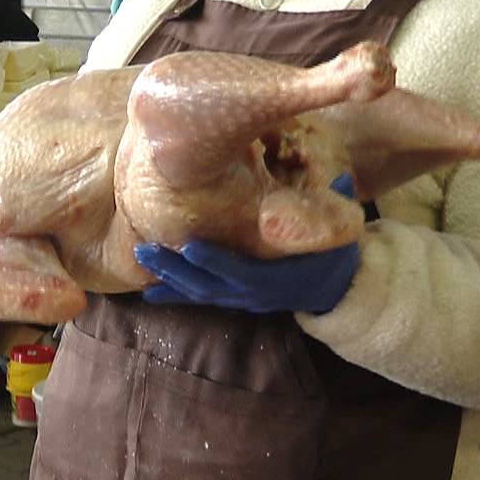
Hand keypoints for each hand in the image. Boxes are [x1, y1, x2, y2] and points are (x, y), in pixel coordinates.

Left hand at [133, 174, 360, 315]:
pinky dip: (173, 296)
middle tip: (145, 250)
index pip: (240, 272)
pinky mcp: (231, 299)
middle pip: (208, 284)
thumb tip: (340, 179)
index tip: (190, 246)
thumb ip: (334, 208)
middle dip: (175, 267)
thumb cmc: (330, 253)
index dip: (215, 261)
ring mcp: (240, 299)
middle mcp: (253, 293)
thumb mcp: (337, 235)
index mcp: (276, 277)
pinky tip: (147, 293)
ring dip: (167, 276)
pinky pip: (198, 299)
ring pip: (198, 292)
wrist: (332, 288)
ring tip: (140, 256)